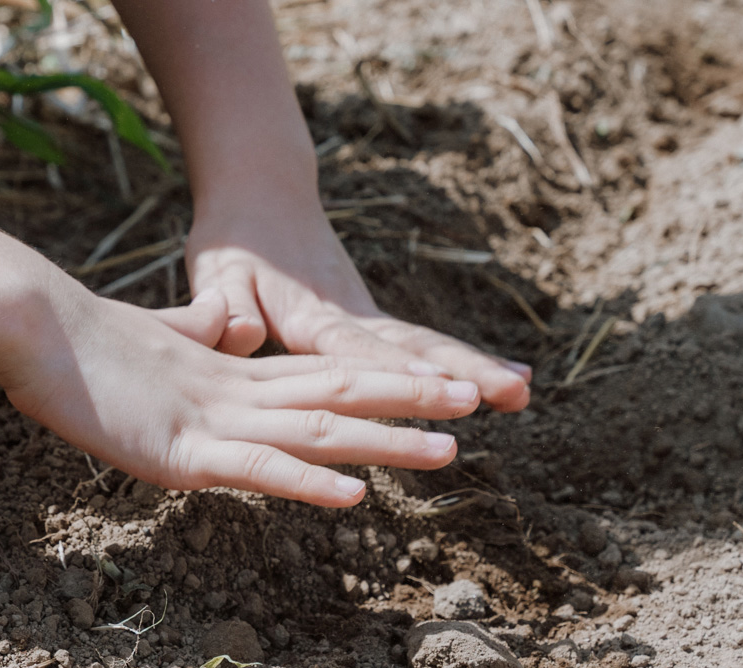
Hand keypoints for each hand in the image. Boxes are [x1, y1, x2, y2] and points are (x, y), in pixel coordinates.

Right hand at [2, 285, 486, 505]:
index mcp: (234, 375)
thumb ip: (198, 336)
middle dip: (412, 402)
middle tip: (479, 401)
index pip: (326, 376)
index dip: (387, 379)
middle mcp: (239, 395)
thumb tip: (223, 327)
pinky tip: (355, 494)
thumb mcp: (157, 342)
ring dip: (386, 443)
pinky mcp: (185, 453)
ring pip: (319, 433)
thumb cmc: (79, 341)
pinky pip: (258, 470)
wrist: (31, 325)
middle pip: (342, 396)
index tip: (441, 382)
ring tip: (448, 452)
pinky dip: (309, 482)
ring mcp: (216, 423)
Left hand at [186, 191, 531, 410]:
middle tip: (511, 392)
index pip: (357, 348)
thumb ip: (227, 309)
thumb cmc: (232, 245)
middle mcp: (351, 316)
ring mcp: (369, 317)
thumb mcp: (217, 276)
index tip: (437, 387)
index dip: (395, 370)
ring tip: (525, 391)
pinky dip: (466, 361)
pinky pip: (424, 345)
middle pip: (413, 347)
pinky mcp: (375, 321)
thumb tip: (243, 333)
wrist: (261, 199)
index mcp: (310, 315)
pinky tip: (511, 378)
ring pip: (429, 346)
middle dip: (462, 372)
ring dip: (477, 368)